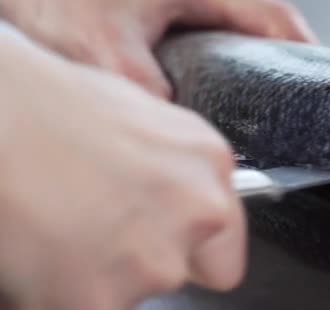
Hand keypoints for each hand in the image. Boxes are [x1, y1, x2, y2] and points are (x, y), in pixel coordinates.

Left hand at [0, 0, 316, 98]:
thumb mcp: (104, 47)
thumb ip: (148, 90)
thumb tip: (181, 123)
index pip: (275, 17)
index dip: (304, 50)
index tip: (320, 79)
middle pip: (263, 25)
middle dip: (284, 61)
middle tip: (292, 99)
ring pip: (236, 31)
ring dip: (253, 62)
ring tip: (260, 100)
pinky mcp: (165, 11)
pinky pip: (210, 39)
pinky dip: (223, 63)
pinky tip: (212, 89)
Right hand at [0, 23, 244, 309]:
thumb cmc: (51, 106)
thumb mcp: (143, 122)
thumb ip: (180, 173)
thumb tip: (186, 203)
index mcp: (210, 166)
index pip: (224, 256)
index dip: (191, 255)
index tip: (164, 246)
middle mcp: (197, 213)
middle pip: (175, 273)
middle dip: (138, 258)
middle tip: (91, 218)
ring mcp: (152, 260)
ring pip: (129, 294)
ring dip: (97, 274)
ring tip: (59, 224)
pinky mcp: (98, 299)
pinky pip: (84, 308)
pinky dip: (58, 293)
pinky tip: (39, 248)